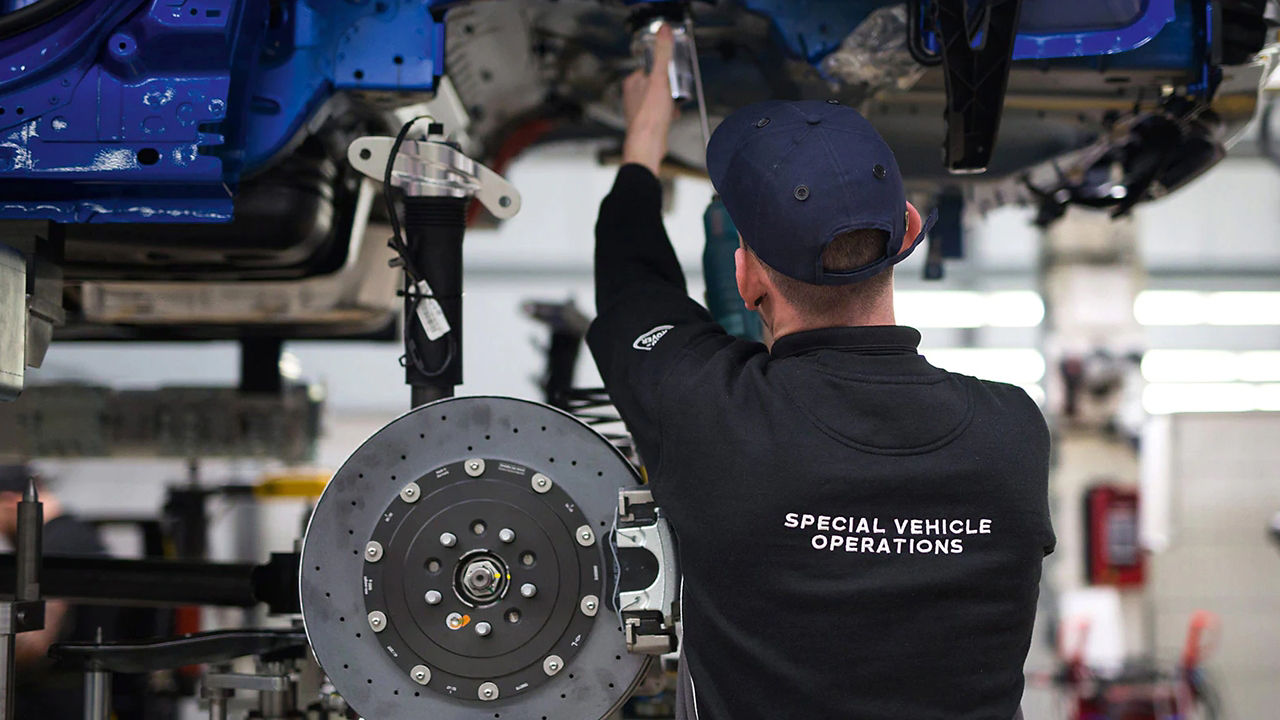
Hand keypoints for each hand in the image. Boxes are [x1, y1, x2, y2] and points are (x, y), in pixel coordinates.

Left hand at [622, 23, 676, 175]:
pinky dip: (669, 113)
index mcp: (632, 82)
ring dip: (670, 101)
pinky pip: (661, 112)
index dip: (664, 71)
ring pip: (660, 98)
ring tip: (672, 106)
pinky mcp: (647, 122)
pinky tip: (671, 116)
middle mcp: (633, 95)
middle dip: (669, 88)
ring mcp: (639, 109)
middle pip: (657, 83)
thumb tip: (664, 31)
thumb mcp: (660, 79)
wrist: (648, 144)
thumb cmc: (649, 115)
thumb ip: (662, 54)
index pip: (651, 67)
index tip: (672, 75)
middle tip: (674, 93)